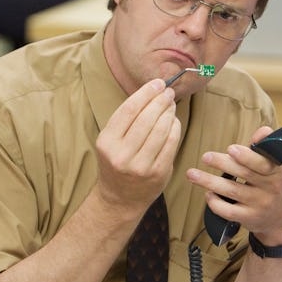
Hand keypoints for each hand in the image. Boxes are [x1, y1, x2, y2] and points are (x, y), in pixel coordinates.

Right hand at [95, 78, 181, 212]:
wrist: (120, 198)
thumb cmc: (117, 162)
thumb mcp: (111, 141)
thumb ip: (127, 119)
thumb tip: (151, 91)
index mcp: (106, 142)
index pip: (128, 110)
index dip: (145, 93)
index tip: (157, 83)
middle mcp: (121, 155)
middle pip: (146, 118)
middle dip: (160, 100)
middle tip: (167, 92)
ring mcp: (140, 166)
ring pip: (160, 129)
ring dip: (169, 112)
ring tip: (171, 105)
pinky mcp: (158, 173)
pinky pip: (170, 144)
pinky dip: (175, 128)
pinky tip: (174, 122)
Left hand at [186, 126, 281, 245]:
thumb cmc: (275, 185)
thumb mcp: (278, 166)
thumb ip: (266, 148)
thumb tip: (262, 131)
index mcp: (277, 171)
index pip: (263, 163)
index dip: (247, 156)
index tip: (230, 149)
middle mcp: (270, 188)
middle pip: (244, 174)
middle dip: (222, 164)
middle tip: (206, 156)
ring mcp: (259, 205)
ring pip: (232, 191)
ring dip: (209, 181)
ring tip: (192, 174)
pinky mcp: (249, 218)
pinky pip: (229, 211)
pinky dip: (215, 202)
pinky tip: (208, 194)